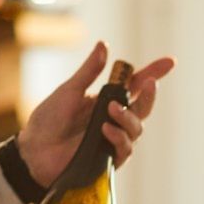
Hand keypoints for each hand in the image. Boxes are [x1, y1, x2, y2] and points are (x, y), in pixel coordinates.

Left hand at [17, 42, 174, 184]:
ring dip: (128, 117)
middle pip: (143, 107)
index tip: (170, 62)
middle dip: (150, 95)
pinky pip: (125, 147)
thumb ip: (89, 71)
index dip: (154, 73)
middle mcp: (113, 118)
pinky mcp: (108, 158)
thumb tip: (104, 45)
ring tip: (111, 111)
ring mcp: (113, 139)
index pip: (135, 85)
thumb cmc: (48, 120)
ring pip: (137, 127)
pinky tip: (106, 130)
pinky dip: (118, 137)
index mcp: (106, 99)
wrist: (34, 151)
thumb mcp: (69, 91)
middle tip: (149, 84)